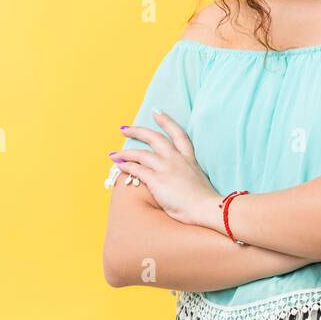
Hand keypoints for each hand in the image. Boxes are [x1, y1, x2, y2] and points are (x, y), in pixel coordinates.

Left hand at [111, 111, 221, 228]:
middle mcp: (176, 159)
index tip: (157, 112)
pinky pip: (137, 169)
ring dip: (126, 153)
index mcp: (189, 158)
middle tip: (125, 129)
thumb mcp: (198, 179)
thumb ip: (187, 173)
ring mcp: (166, 168)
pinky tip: (118, 165)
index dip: (167, 121)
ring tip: (114, 154)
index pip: (178, 134)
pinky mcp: (157, 180)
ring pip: (141, 154)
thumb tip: (177, 176)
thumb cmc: (204, 200)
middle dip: (138, 131)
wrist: (206, 208)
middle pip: (155, 138)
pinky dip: (126, 166)